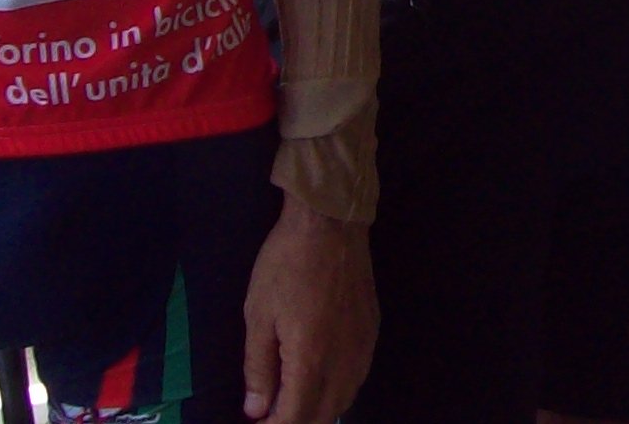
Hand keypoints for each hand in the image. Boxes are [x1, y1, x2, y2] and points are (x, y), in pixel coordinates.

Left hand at [242, 200, 374, 422]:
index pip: (296, 418)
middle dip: (297, 422)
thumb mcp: (259, 316)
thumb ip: (259, 368)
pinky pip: (358, 376)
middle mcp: (344, 361)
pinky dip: (338, 390)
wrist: (330, 223)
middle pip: (324, 416)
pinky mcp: (372, 330)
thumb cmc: (286, 265)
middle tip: (271, 413)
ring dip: (319, 410)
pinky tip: (322, 378)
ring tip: (293, 399)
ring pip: (345, 399)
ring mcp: (363, 346)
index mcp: (311, 360)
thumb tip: (256, 410)